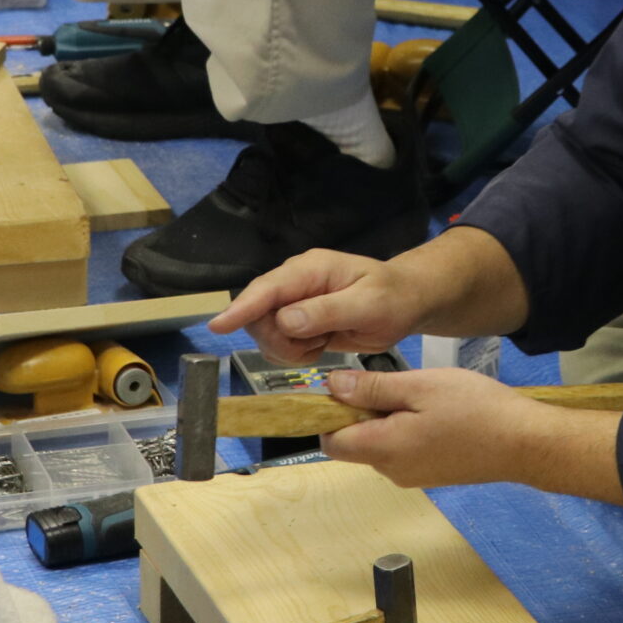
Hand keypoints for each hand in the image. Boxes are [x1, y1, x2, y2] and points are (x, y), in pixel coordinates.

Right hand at [209, 250, 429, 362]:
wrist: (405, 303)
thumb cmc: (393, 298)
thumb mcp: (368, 305)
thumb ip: (327, 312)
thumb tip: (286, 320)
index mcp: (310, 269)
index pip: (267, 289)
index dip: (241, 308)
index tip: (218, 327)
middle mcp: (295, 283)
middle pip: (259, 316)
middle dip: (279, 340)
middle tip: (315, 345)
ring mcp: (294, 303)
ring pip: (266, 334)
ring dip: (289, 349)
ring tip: (322, 343)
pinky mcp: (297, 322)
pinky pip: (278, 344)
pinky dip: (296, 354)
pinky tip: (320, 346)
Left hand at [317, 367, 567, 489]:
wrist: (524, 443)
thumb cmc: (475, 410)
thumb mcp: (420, 386)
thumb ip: (372, 389)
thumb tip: (332, 387)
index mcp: (384, 449)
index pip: (330, 442)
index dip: (330, 414)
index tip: (348, 388)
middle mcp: (392, 471)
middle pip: (355, 443)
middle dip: (363, 414)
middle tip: (397, 385)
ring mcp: (413, 477)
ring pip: (381, 446)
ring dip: (388, 421)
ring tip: (422, 397)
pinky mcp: (431, 475)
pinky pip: (403, 452)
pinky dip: (408, 431)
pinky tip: (436, 414)